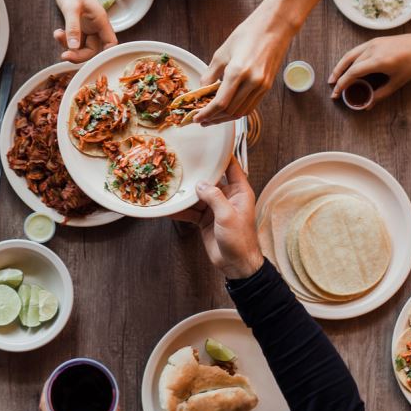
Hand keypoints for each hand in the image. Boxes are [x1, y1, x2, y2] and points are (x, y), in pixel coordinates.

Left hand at [51, 0, 117, 62]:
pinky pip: (74, 38)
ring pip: (82, 45)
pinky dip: (65, 39)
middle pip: (93, 49)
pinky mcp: (76, 22)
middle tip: (64, 54)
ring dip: (69, 46)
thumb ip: (73, 28)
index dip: (104, 55)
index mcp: (100, 20)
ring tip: (58, 36)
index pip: (110, 44)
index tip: (90, 62)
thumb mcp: (71, 7)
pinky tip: (57, 32)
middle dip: (79, 54)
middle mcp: (95, 24)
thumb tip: (73, 48)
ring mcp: (86, 24)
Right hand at [173, 157, 263, 279]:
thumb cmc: (240, 240)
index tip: (209, 145)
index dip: (221, 156)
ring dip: (185, 193)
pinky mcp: (204, 219)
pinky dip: (181, 209)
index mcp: (239, 191)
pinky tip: (169, 206)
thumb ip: (214, 198)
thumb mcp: (228, 216)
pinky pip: (190, 210)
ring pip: (197, 195)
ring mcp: (214, 208)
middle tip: (182, 163)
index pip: (231, 167)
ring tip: (170, 185)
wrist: (236, 265)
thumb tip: (200, 184)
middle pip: (210, 180)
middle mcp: (227, 197)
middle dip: (196, 174)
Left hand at [194, 8, 294, 124]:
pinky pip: (250, 106)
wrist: (275, 26)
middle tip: (201, 120)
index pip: (220, 103)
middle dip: (213, 119)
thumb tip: (201, 91)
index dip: (206, 114)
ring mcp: (262, 86)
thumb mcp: (222, 52)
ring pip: (241, 112)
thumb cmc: (247, 34)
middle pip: (230, 111)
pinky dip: (237, 111)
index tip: (196, 118)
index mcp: (238, 72)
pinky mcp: (267, 86)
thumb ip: (210, 74)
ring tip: (212, 118)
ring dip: (225, 118)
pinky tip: (227, 110)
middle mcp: (252, 82)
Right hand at [329, 23, 410, 108]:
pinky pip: (356, 51)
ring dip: (339, 67)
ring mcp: (372, 43)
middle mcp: (373, 50)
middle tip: (333, 89)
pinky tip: (346, 67)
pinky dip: (347, 60)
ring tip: (333, 78)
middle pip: (349, 64)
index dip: (342, 84)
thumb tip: (368, 105)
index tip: (336, 94)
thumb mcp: (398, 82)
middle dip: (339, 77)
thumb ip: (381, 94)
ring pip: (349, 56)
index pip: (353, 72)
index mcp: (379, 61)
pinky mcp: (374, 40)